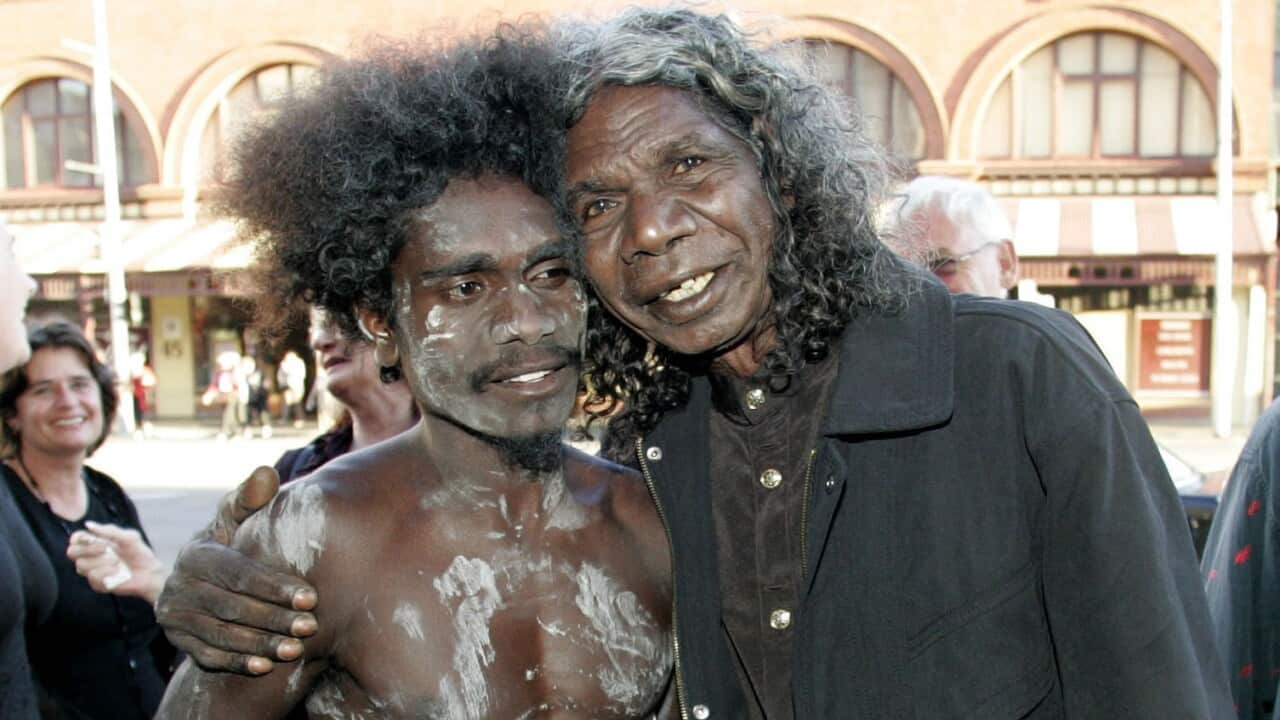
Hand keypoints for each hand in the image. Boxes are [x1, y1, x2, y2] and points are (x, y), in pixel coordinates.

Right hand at [67, 521, 167, 603]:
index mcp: (96, 543)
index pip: (75, 539)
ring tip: (117, 562)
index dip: (78, 538)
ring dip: (101, 562)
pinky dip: (107, 573)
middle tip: (106, 549)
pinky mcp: (97, 584)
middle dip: (89, 549)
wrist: (149, 572)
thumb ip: (109, 531)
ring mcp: (92, 571)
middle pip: (72, 552)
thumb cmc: (138, 552)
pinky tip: (118, 572)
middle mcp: (90, 557)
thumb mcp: (129, 537)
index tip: (90, 538)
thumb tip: (88, 525)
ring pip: (81, 566)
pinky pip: (93, 578)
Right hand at [154, 466, 318, 675]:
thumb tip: (266, 473)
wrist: (199, 579)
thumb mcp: (234, 519)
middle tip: (311, 626)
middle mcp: (179, 586)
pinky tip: (264, 666)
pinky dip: (236, 662)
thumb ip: (250, 500)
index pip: (240, 573)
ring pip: (221, 635)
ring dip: (261, 644)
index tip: (312, 597)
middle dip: (275, 618)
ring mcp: (175, 616)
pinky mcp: (177, 641)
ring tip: (295, 649)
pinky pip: (207, 656)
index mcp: (197, 554)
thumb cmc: (230, 542)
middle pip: (233, 607)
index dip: (276, 586)